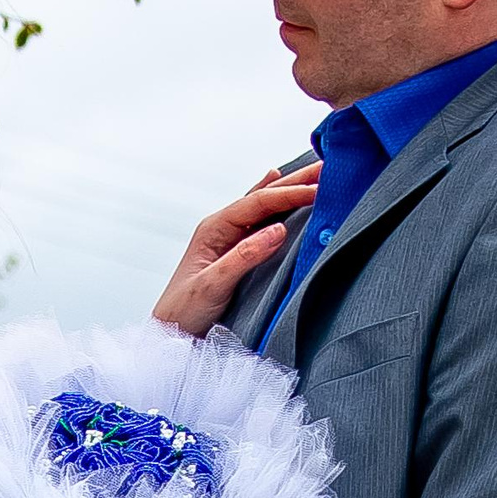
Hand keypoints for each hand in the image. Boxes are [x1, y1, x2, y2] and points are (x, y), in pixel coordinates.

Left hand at [153, 164, 319, 335]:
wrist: (170, 330)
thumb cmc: (184, 310)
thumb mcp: (214, 284)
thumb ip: (245, 256)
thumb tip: (279, 230)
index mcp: (214, 228)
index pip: (258, 202)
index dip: (290, 194)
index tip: (320, 189)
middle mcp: (221, 228)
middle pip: (263, 197)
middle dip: (295, 181)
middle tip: (326, 167)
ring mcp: (228, 238)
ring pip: (264, 205)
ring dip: (289, 188)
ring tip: (314, 173)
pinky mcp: (235, 251)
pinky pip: (260, 219)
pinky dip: (275, 202)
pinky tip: (277, 184)